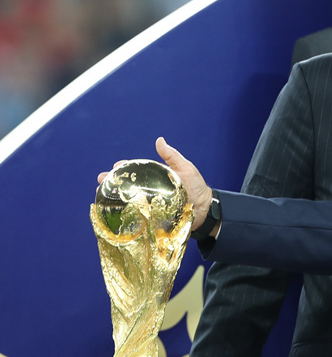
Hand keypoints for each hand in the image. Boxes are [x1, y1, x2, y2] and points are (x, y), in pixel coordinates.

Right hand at [96, 137, 213, 233]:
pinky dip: (124, 214)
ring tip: (101, 196)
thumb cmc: (196, 187)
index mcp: (156, 176)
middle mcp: (150, 190)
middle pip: (128, 184)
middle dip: (112, 182)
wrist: (206, 210)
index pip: (136, 170)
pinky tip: (113, 213)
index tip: (115, 165)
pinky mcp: (152, 216)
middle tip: (100, 181)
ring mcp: (150, 203)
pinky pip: (136, 215)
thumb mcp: (185, 169)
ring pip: (128, 199)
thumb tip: (159, 140)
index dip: (124, 167)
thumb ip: (172, 156)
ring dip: (114, 197)